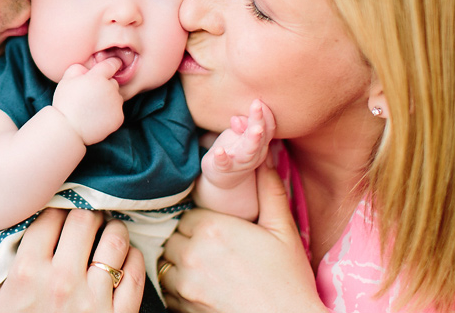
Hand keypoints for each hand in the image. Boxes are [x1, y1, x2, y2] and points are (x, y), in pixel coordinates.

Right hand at [0, 208, 144, 312]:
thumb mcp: (2, 297)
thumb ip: (6, 260)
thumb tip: (15, 219)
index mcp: (27, 272)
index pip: (49, 215)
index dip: (58, 205)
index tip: (62, 209)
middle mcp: (60, 281)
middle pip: (84, 218)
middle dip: (88, 211)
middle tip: (89, 215)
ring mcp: (93, 298)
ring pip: (115, 238)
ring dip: (114, 229)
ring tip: (109, 231)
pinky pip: (135, 269)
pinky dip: (132, 256)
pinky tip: (123, 257)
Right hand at [53, 58, 123, 144]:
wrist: (68, 128)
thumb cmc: (65, 103)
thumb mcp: (66, 80)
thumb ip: (78, 68)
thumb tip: (88, 68)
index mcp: (98, 78)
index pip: (112, 64)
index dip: (112, 64)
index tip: (113, 64)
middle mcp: (110, 89)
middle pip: (113, 82)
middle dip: (105, 85)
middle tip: (92, 94)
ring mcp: (116, 105)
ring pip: (116, 97)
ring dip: (109, 99)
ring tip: (93, 107)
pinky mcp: (119, 118)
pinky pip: (117, 111)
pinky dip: (110, 113)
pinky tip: (97, 117)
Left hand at [160, 162, 324, 312]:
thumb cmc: (290, 282)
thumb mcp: (284, 231)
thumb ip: (270, 191)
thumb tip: (264, 158)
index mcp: (212, 228)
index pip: (187, 214)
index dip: (200, 221)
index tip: (214, 229)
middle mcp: (192, 253)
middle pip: (172, 235)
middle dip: (186, 239)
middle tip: (208, 248)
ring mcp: (184, 283)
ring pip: (164, 261)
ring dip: (177, 262)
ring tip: (201, 267)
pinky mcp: (183, 306)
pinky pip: (166, 290)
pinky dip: (176, 287)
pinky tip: (198, 288)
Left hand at [201, 99, 274, 186]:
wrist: (223, 176)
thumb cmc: (234, 148)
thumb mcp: (238, 134)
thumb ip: (242, 124)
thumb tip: (238, 119)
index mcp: (260, 142)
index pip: (267, 128)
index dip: (265, 115)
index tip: (259, 100)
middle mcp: (254, 153)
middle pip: (260, 136)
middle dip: (260, 120)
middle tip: (258, 105)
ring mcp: (239, 162)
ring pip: (248, 151)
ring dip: (252, 139)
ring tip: (255, 129)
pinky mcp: (223, 168)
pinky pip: (224, 164)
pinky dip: (222, 158)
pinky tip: (219, 151)